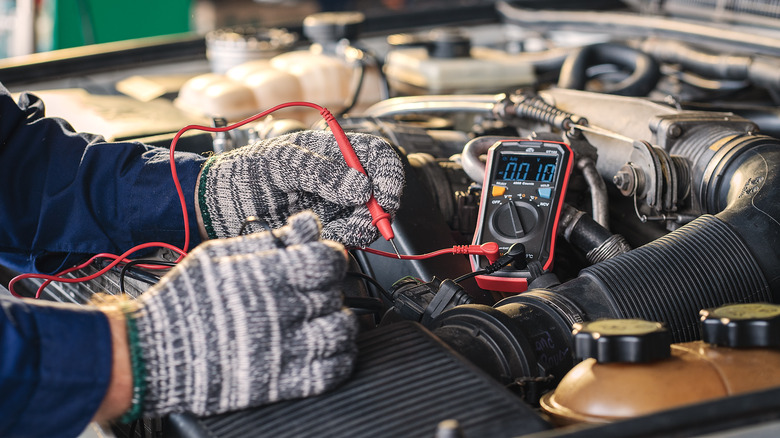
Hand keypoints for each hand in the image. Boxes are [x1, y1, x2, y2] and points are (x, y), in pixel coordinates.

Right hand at [126, 212, 357, 416]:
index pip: (329, 260)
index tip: (325, 263)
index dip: (332, 259)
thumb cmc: (185, 300)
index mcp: (268, 275)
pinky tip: (327, 348)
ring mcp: (284, 349)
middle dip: (329, 290)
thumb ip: (271, 238)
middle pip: (336, 293)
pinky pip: (333, 371)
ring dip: (340, 322)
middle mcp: (281, 311)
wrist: (152, 351)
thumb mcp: (223, 254)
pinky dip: (339, 358)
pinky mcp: (281, 382)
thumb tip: (307, 224)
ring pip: (342, 331)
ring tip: (325, 319)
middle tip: (315, 292)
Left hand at [196, 130, 403, 246]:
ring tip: (339, 231)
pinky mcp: (323, 228)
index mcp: (330, 151)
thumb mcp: (280, 164)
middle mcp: (337, 177)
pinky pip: (346, 236)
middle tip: (366, 222)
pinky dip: (344, 239)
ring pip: (366, 217)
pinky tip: (328, 237)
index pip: (376, 155)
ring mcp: (331, 205)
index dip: (389, 173)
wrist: (214, 207)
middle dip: (379, 208)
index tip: (386, 196)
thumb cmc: (242, 174)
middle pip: (378, 190)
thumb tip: (362, 188)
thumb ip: (320, 173)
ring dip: (361, 227)